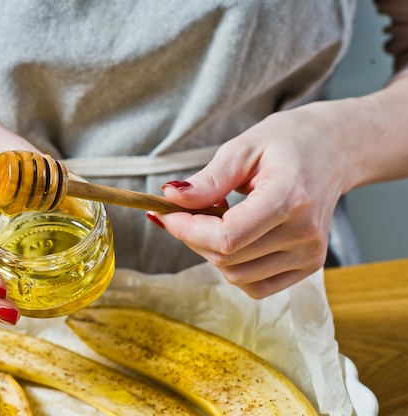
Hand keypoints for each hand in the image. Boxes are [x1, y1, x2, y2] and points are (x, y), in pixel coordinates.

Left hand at [155, 102, 348, 297]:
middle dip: (193, 237)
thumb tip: (170, 198)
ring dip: (211, 252)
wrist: (335, 150)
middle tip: (185, 211)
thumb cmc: (287, 142)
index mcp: (290, 198)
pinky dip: (233, 267)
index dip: (187, 230)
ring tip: (216, 219)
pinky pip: (255, 285)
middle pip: (226, 259)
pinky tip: (234, 238)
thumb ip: (208, 180)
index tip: (166, 214)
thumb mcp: (242, 149)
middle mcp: (304, 234)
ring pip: (236, 276)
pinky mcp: (308, 267)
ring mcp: (309, 255)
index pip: (227, 237)